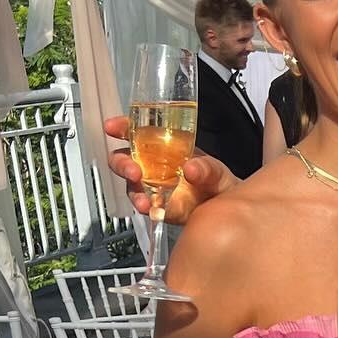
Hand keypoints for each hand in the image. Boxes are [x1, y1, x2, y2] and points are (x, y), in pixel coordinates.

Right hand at [104, 115, 234, 223]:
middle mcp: (151, 166)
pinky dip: (148, 209)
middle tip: (132, 170)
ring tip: (142, 200)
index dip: (122, 128)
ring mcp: (152, 188)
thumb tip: (190, 168)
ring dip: (134, 191)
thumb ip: (207, 168)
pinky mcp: (159, 207)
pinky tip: (151, 210)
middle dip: (123, 164)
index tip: (112, 127)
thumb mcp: (216, 170)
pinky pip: (148, 207)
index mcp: (162, 147)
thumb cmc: (216, 180)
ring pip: (132, 186)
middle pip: (125, 160)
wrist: (225, 207)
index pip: (136, 133)